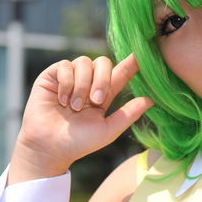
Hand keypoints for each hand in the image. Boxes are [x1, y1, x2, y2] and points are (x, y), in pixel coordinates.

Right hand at [9, 53, 153, 182]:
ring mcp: (70, 78)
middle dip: (102, 79)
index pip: (120, 74)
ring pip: (83, 62)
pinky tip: (62, 100)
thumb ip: (128, 114)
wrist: (50, 147)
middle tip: (96, 101)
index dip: (131, 63)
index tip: (142, 54)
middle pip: (103, 62)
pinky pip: (64, 65)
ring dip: (82, 85)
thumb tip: (151, 100)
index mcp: (103, 94)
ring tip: (74, 107)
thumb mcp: (108, 130)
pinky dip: (66, 83)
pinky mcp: (52, 76)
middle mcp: (88, 83)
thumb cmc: (79, 143)